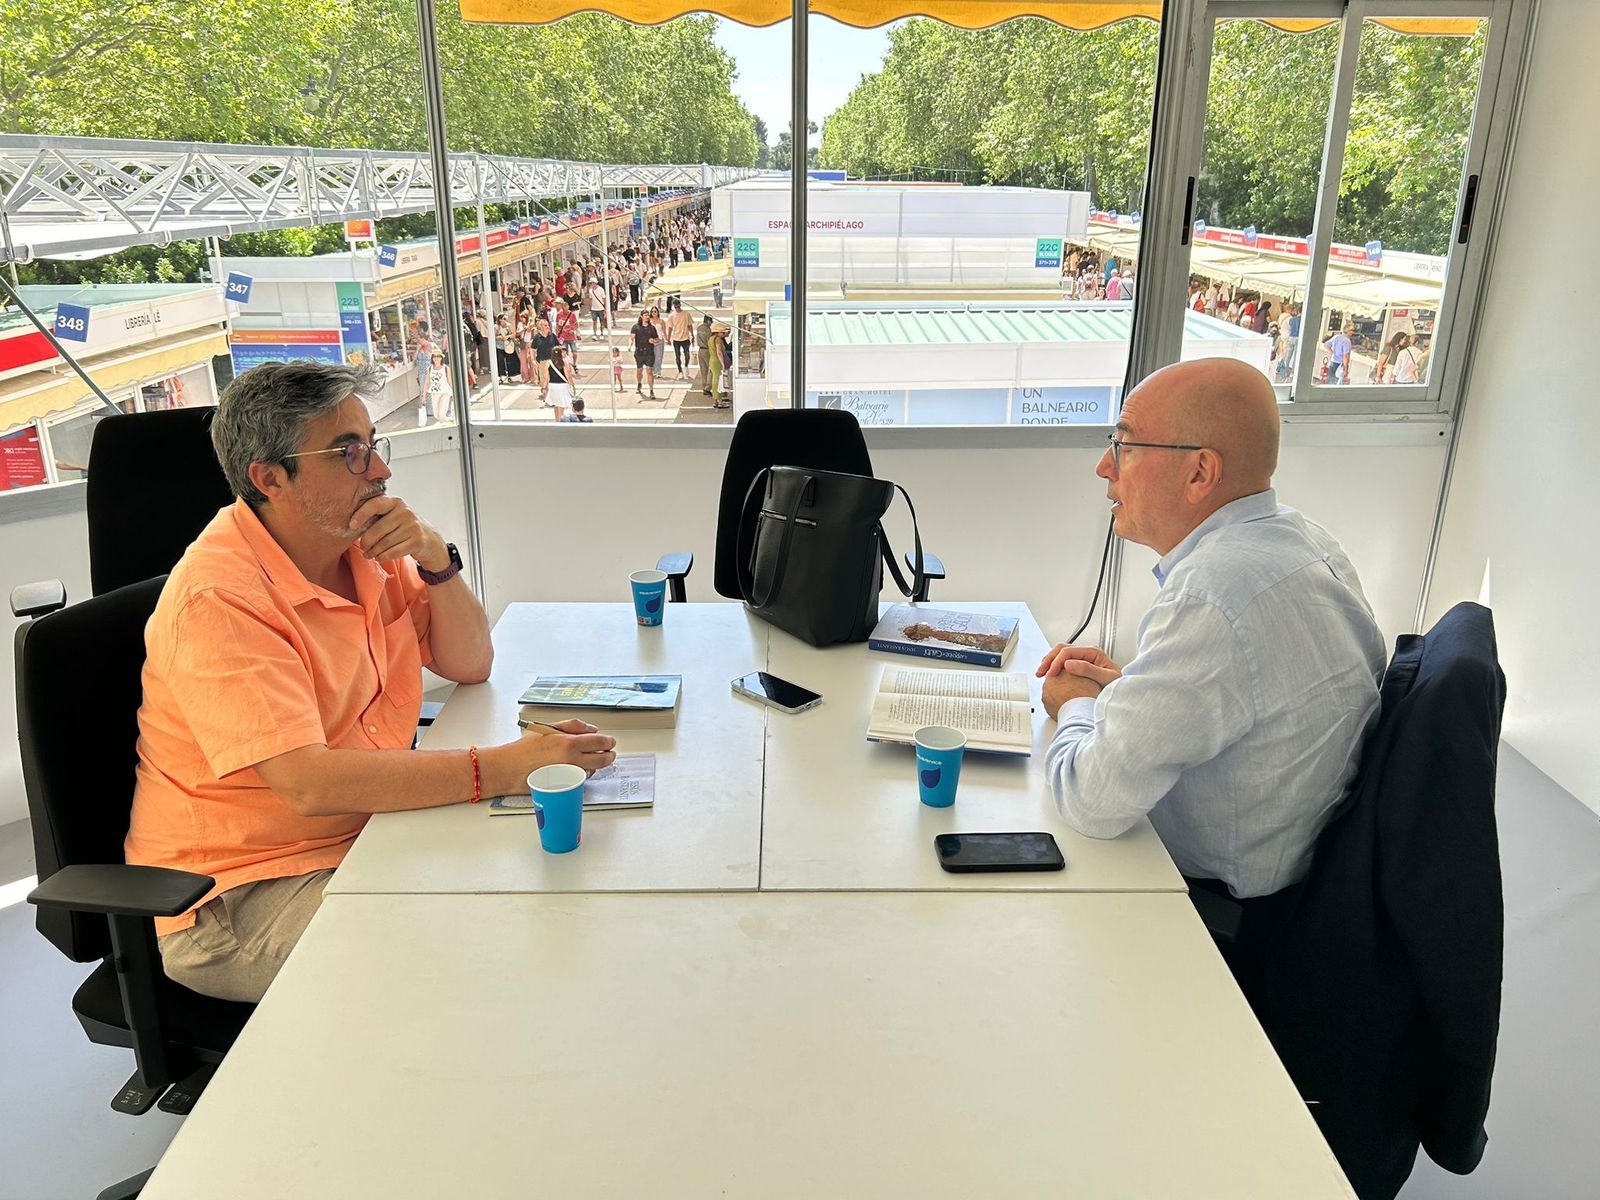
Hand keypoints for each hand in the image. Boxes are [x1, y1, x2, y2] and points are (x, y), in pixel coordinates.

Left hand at [349, 494, 448, 569]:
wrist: (430, 539)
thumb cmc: (405, 527)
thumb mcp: (394, 515)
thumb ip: (378, 515)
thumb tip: (352, 525)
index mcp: (396, 502)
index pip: (375, 504)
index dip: (361, 514)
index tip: (351, 525)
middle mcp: (405, 512)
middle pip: (378, 529)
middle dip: (366, 541)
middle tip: (362, 547)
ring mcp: (413, 526)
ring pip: (385, 542)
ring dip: (373, 551)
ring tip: (368, 554)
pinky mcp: (417, 541)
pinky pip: (393, 552)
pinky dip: (383, 556)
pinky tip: (378, 557)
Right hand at [482, 721, 616, 793]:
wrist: (509, 768)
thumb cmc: (524, 749)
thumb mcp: (548, 728)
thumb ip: (572, 726)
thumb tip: (592, 729)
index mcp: (569, 743)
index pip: (600, 742)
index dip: (608, 742)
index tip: (610, 742)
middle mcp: (572, 760)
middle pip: (603, 759)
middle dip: (608, 756)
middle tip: (608, 753)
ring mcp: (570, 775)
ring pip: (593, 770)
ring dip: (594, 765)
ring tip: (587, 759)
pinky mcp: (565, 786)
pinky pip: (581, 780)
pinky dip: (583, 774)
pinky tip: (575, 768)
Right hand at [1036, 642, 1119, 679]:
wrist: (1123, 693)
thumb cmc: (1118, 686)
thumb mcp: (1107, 679)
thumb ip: (1089, 670)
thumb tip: (1068, 664)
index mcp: (1093, 653)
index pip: (1068, 651)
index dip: (1057, 661)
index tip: (1051, 674)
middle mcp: (1087, 654)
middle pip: (1061, 649)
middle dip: (1049, 660)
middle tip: (1041, 672)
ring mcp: (1082, 659)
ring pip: (1059, 654)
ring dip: (1048, 662)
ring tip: (1041, 673)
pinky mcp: (1078, 667)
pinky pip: (1062, 662)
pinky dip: (1053, 667)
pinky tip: (1048, 675)